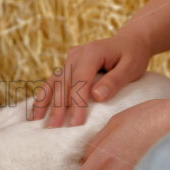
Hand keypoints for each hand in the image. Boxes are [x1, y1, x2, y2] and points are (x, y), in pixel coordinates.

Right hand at [29, 34, 150, 127]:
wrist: (129, 41)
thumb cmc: (133, 56)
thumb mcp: (131, 67)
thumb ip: (115, 81)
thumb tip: (97, 96)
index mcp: (92, 53)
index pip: (80, 81)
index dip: (77, 103)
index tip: (76, 124)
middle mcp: (76, 54)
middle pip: (63, 83)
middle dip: (58, 107)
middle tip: (53, 129)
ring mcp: (69, 59)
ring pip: (53, 81)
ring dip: (44, 102)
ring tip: (36, 121)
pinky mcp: (67, 65)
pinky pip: (53, 81)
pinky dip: (44, 96)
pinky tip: (36, 111)